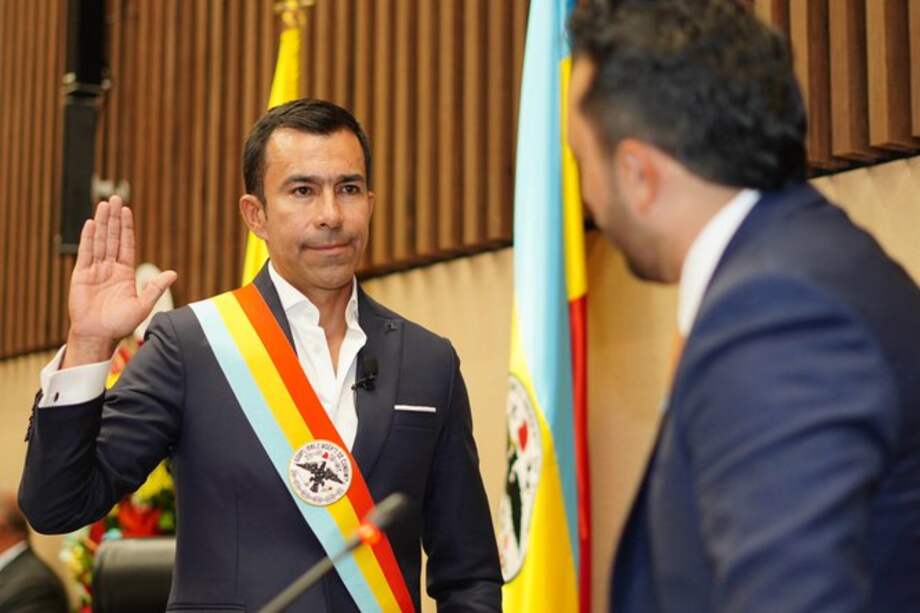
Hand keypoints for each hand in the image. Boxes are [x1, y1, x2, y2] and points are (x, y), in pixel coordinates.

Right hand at [62, 196, 177, 367]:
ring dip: (102, 223)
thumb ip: (155, 288)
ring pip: (99, 241)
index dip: (126, 228)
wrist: (99, 336)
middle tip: (115, 198)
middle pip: (112, 238)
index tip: (127, 210)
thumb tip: (173, 273)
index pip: (126, 244)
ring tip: (103, 204)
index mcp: (125, 273)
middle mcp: (110, 268)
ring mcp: (95, 270)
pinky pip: (85, 253)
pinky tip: (91, 223)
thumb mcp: (143, 305)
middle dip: (114, 218)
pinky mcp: (81, 275)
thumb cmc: (120, 324)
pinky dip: (88, 238)